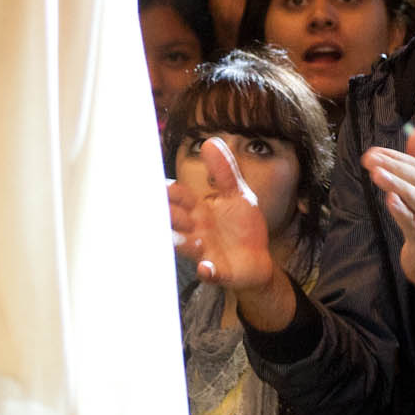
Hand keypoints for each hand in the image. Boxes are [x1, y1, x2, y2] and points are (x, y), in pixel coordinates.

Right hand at [169, 136, 282, 295]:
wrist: (257, 261)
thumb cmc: (241, 227)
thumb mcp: (237, 194)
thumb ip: (224, 171)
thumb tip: (210, 141)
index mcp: (198, 209)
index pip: (178, 197)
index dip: (168, 190)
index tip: (156, 185)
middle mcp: (195, 229)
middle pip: (175, 220)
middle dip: (169, 215)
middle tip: (165, 210)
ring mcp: (204, 251)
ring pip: (186, 247)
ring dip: (185, 243)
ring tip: (193, 238)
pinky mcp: (218, 271)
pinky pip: (208, 273)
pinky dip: (206, 271)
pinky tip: (206, 268)